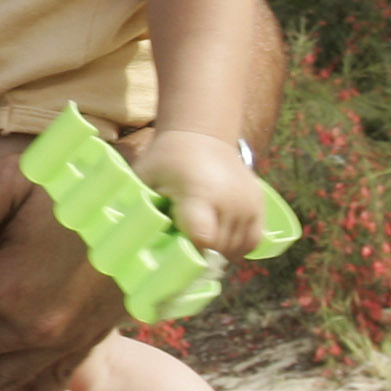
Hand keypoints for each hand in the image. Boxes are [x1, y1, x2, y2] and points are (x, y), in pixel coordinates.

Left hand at [138, 129, 264, 258]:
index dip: (189, 253)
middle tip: (183, 248)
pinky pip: (252, 240)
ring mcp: (248, 203)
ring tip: (200, 242)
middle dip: (200, 254)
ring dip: (218, 253)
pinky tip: (220, 242)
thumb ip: (142, 208)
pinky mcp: (260, 204)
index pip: (202, 238)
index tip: (176, 254)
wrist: (202, 136)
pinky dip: (237, 247)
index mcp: (200, 192)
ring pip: (236, 249)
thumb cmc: (167, 160)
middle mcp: (230, 199)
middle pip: (218, 247)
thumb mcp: (146, 179)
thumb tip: (131, 241)